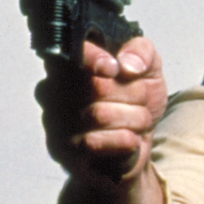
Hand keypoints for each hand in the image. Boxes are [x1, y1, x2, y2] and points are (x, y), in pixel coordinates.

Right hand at [36, 37, 167, 183]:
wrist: (138, 146)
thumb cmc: (135, 105)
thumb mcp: (150, 71)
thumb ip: (142, 52)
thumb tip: (127, 63)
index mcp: (70, 63)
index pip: (71, 52)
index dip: (92, 58)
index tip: (114, 69)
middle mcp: (54, 90)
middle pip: (97, 85)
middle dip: (134, 94)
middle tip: (141, 101)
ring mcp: (56, 121)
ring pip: (100, 114)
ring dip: (135, 119)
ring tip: (138, 122)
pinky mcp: (63, 151)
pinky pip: (96, 142)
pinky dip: (126, 141)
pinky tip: (130, 140)